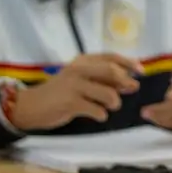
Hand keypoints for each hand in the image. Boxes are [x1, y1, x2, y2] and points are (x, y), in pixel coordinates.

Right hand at [12, 54, 142, 130]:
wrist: (30, 106)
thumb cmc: (60, 92)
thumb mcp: (80, 80)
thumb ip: (103, 79)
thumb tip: (132, 83)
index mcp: (82, 61)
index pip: (110, 57)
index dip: (129, 63)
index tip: (141, 71)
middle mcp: (79, 70)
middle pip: (112, 72)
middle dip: (126, 82)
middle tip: (131, 90)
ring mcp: (74, 86)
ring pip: (109, 94)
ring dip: (114, 102)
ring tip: (110, 107)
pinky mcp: (71, 103)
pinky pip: (97, 110)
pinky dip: (102, 115)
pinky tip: (98, 116)